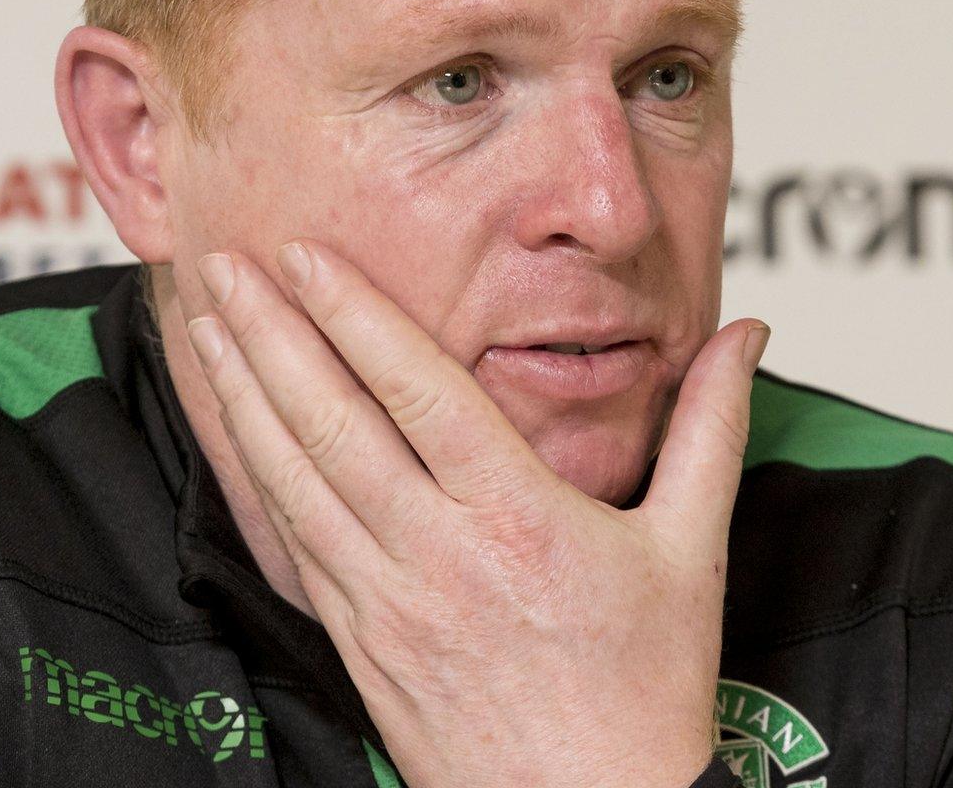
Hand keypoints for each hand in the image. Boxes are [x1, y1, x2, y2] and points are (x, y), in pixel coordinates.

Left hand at [185, 240, 767, 787]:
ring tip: (209, 329)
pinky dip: (256, 479)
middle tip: (229, 265)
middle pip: (334, 425)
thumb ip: (709, 428)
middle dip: (272, 336)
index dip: (353, 315)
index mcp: (519, 520)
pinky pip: (294, 546)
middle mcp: (440, 557)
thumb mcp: (692, 550)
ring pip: (296, 482)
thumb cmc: (643, 696)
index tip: (308, 256)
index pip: (418, 391)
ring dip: (245, 398)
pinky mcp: (360, 644)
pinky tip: (236, 434)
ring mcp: (387, 604)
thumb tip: (743, 335)